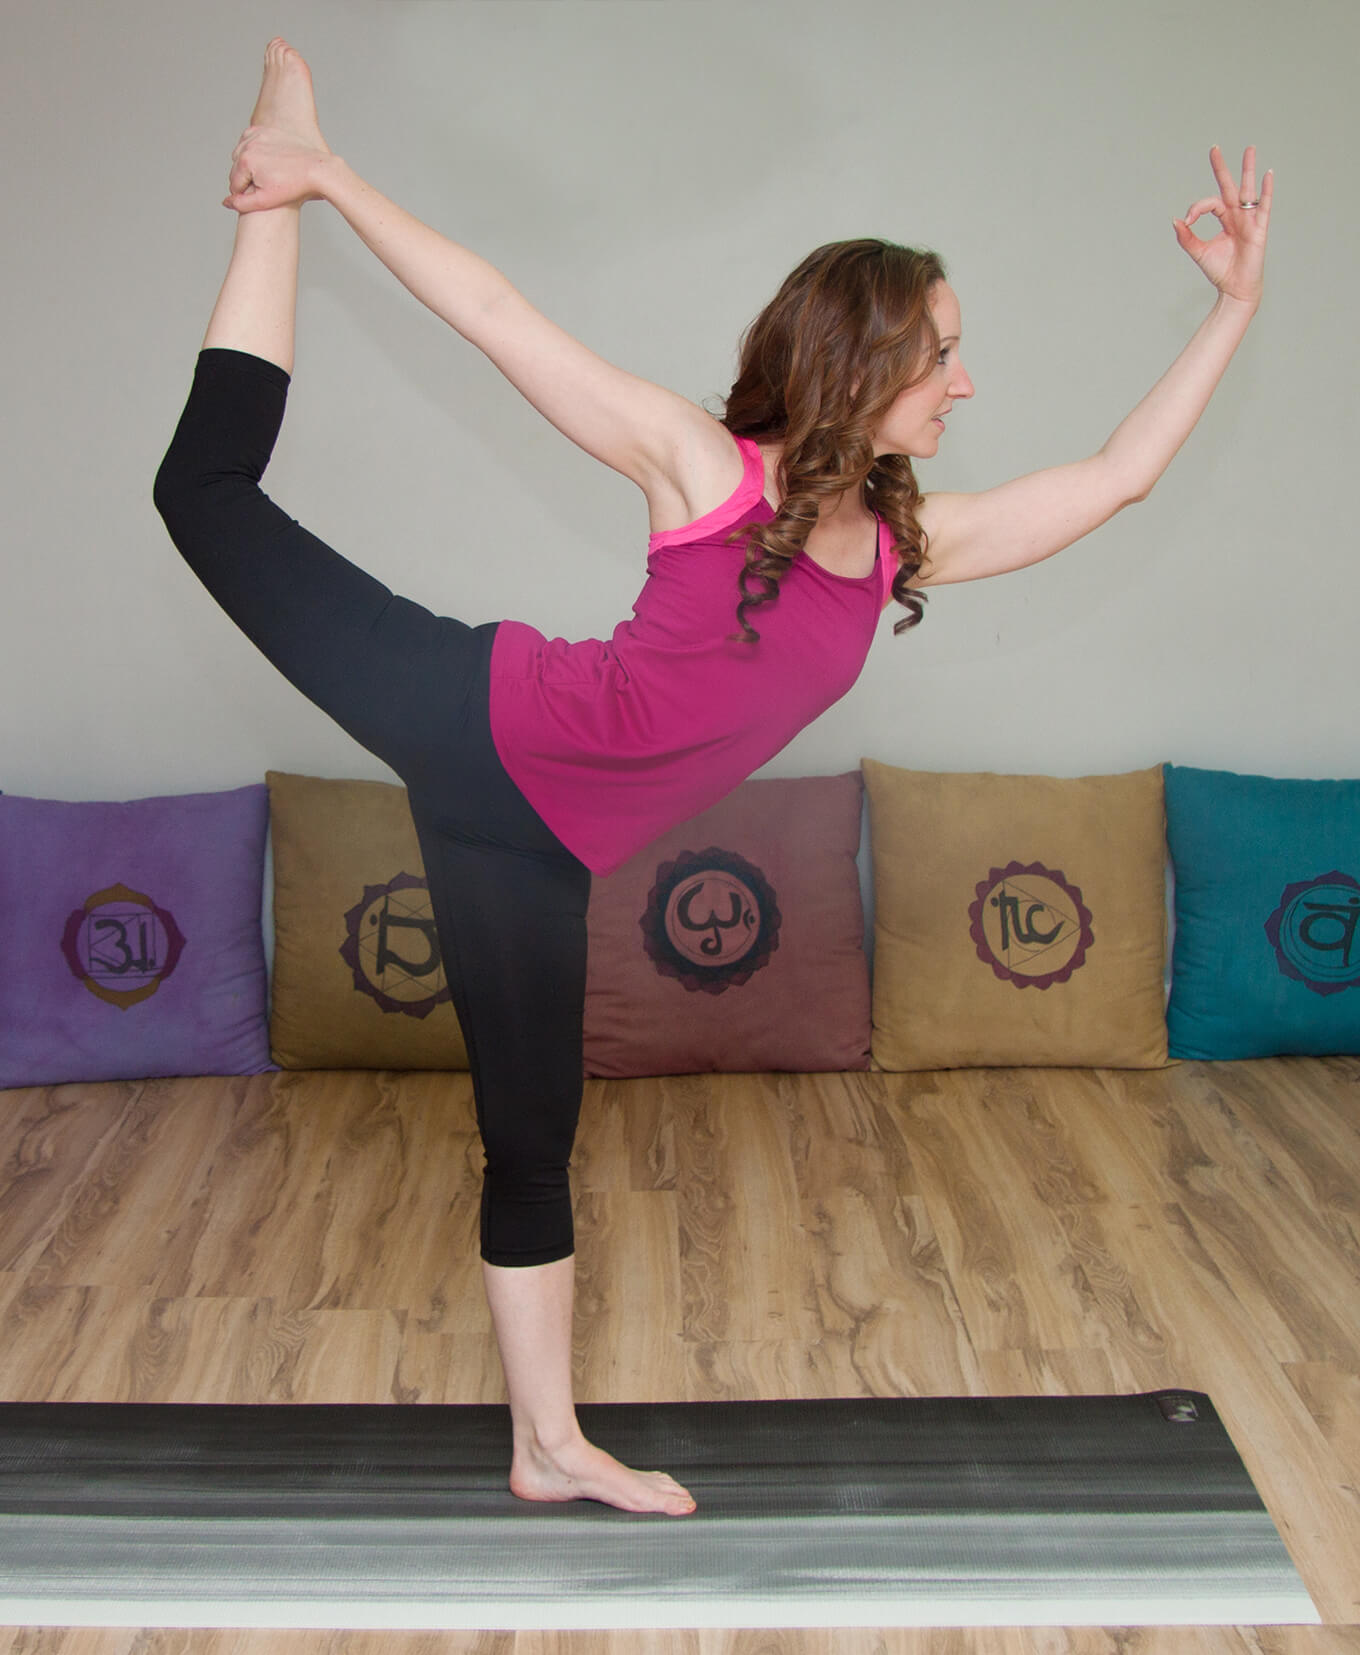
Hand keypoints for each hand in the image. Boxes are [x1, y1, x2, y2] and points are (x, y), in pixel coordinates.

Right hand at [223, 124, 330, 213]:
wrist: (316, 169)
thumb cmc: (294, 187)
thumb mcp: (267, 200)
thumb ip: (243, 203)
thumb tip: (225, 202)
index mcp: (246, 161)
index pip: (234, 184)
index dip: (246, 195)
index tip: (261, 197)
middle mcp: (248, 145)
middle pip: (236, 168)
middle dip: (247, 179)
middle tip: (266, 187)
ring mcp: (257, 135)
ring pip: (241, 153)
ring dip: (248, 164)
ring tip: (266, 176)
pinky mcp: (265, 130)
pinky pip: (250, 140)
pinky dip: (253, 149)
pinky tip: (264, 160)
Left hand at [1173, 145, 1271, 306]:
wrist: (1234, 289)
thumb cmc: (1220, 271)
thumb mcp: (1199, 253)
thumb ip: (1187, 237)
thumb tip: (1176, 220)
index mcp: (1224, 219)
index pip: (1210, 204)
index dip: (1197, 208)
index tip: (1187, 220)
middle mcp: (1237, 216)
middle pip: (1228, 187)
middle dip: (1221, 168)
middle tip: (1214, 148)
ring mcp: (1249, 220)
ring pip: (1247, 190)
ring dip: (1248, 169)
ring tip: (1249, 149)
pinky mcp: (1259, 228)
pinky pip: (1264, 205)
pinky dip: (1266, 190)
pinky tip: (1267, 174)